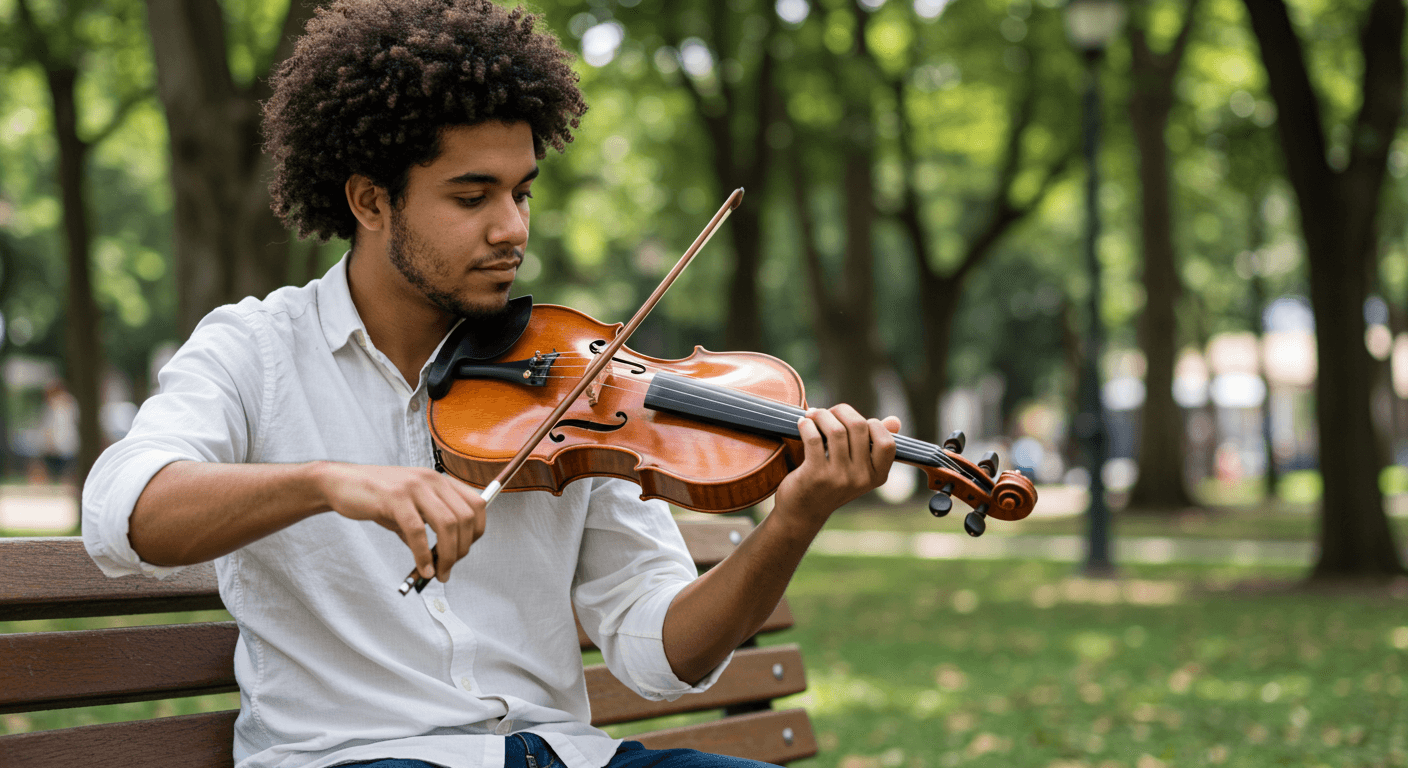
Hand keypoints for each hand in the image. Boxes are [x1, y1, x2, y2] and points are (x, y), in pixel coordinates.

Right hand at [316, 463, 484, 581]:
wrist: (341, 483)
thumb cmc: (377, 498)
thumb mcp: (410, 510)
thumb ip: (428, 529)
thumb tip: (442, 561)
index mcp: (440, 480)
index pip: (477, 505)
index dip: (477, 532)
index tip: (465, 550)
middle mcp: (432, 480)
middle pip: (465, 518)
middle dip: (462, 549)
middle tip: (449, 569)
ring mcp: (414, 487)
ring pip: (446, 524)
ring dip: (447, 555)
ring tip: (439, 573)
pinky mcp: (394, 497)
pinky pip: (417, 531)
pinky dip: (423, 555)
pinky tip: (423, 568)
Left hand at [772, 405, 900, 532]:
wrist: (803, 511)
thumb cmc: (832, 483)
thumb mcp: (858, 468)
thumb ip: (875, 444)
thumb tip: (895, 421)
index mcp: (878, 476)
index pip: (887, 442)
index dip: (872, 424)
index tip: (853, 422)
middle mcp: (861, 478)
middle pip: (859, 426)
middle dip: (841, 411)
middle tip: (827, 413)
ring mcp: (839, 478)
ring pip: (836, 430)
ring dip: (821, 415)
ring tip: (813, 415)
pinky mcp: (816, 475)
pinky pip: (814, 438)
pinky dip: (806, 425)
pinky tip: (803, 424)